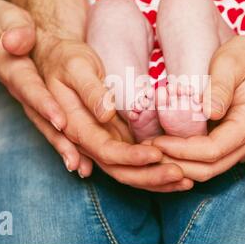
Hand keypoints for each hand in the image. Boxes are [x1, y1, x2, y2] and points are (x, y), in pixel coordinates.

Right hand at [0, 0, 96, 173]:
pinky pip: (52, 127)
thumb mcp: (7, 20)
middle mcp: (20, 91)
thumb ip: (14, 30)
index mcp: (13, 69)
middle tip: (76, 161)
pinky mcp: (38, 104)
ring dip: (64, 149)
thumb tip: (15, 41)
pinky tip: (82, 162)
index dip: (43, 104)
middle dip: (59, 140)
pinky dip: (66, 143)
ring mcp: (28, 100)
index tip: (60, 119)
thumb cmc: (3, 23)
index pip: (28, 87)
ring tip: (82, 169)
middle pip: (40, 118)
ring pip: (47, 127)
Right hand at [31, 34, 192, 191]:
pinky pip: (131, 163)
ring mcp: (100, 142)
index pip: (106, 151)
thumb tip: (105, 113)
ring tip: (186, 182)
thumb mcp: (77, 69)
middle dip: (149, 175)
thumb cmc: (67, 61)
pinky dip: (152, 170)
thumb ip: (90, 91)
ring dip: (154, 179)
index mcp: (77, 127)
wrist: (58, 61)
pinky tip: (175, 174)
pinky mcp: (111, 139)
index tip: (158, 154)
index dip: (132, 157)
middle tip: (182, 176)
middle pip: (118, 170)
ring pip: (126, 172)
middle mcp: (87, 142)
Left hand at [152, 33, 244, 181]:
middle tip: (148, 153)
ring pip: (213, 168)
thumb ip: (220, 88)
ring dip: (183, 167)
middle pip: (212, 167)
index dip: (181, 150)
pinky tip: (170, 152)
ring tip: (154, 154)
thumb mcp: (230, 63)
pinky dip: (192, 161)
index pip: (212, 149)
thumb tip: (209, 113)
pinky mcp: (238, 141)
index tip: (155, 142)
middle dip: (177, 164)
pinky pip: (215, 160)